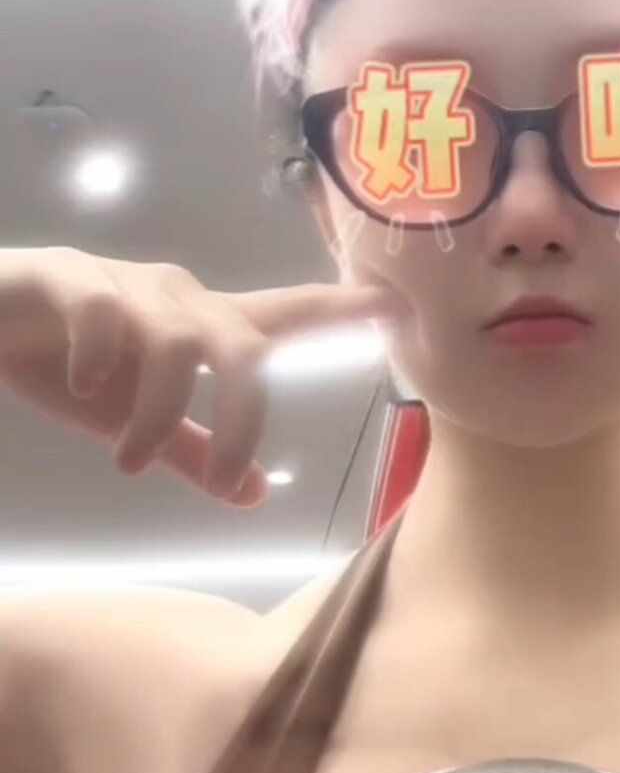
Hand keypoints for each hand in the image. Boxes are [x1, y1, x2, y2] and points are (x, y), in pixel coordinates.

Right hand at [0, 247, 406, 504]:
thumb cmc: (65, 363)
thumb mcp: (133, 420)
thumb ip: (194, 452)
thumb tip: (257, 493)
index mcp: (203, 326)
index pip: (288, 314)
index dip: (343, 310)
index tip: (401, 307)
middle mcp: (177, 298)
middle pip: (244, 346)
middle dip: (245, 416)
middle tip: (227, 475)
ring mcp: (125, 285)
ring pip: (176, 342)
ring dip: (160, 413)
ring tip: (129, 462)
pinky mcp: (68, 278)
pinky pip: (104, 313)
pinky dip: (101, 358)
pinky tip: (83, 387)